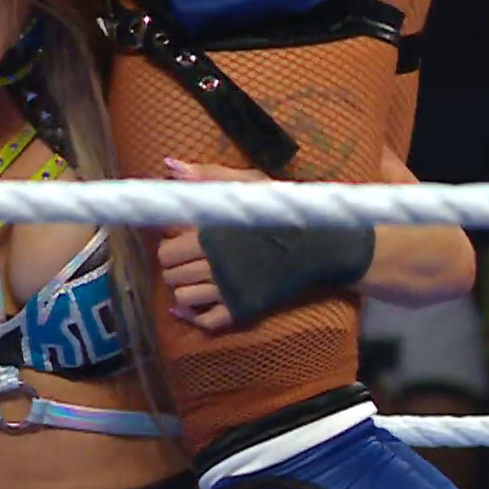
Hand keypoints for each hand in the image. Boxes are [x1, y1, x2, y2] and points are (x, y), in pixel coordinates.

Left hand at [155, 159, 274, 330]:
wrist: (323, 244)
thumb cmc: (284, 210)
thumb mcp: (248, 184)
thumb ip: (207, 176)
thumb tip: (169, 166)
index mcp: (211, 234)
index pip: (166, 248)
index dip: (169, 242)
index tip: (181, 236)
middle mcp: (215, 264)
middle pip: (170, 274)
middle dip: (174, 266)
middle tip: (188, 257)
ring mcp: (229, 290)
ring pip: (182, 298)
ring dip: (184, 288)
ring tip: (195, 275)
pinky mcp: (244, 309)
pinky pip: (206, 322)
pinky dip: (195, 316)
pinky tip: (193, 305)